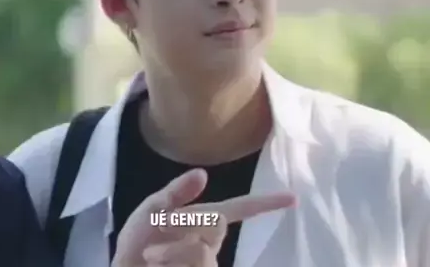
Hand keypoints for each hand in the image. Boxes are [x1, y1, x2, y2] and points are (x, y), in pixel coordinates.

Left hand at [112, 168, 294, 265]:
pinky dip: (170, 264)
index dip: (266, 203)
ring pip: (202, 252)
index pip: (240, 208)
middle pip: (215, 224)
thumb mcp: (152, 211)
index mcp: (203, 220)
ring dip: (170, 253)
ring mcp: (208, 264)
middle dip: (181, 227)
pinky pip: (198, 264)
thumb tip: (204, 173)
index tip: (294, 197)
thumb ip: (177, 193)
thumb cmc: (138, 243)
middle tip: (151, 245)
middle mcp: (210, 243)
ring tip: (151, 260)